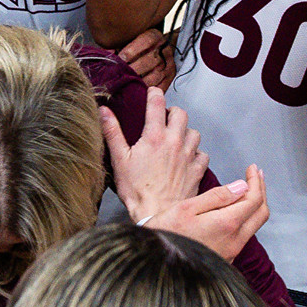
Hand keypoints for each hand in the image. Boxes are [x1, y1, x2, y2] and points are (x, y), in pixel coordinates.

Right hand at [102, 86, 206, 220]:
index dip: (154, 94)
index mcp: (154, 137)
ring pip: (194, 132)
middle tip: (164, 118)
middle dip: (173, 112)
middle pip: (181, 114)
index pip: (157, 104)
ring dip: (186, 132)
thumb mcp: (119, 160)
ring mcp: (188, 156)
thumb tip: (104, 111)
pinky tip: (187, 158)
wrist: (157, 214)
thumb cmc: (137, 191)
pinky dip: (196, 152)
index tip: (152, 92)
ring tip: (176, 138)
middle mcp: (174, 142)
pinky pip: (202, 154)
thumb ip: (112, 132)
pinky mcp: (197, 170)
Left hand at [116, 27, 174, 89]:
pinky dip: (148, 92)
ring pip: (153, 77)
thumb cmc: (141, 44)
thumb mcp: (132, 38)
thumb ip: (119, 44)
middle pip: (148, 61)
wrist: (162, 48)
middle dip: (132, 70)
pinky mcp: (169, 78)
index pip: (144, 42)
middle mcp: (163, 50)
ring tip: (126, 86)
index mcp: (154, 36)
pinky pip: (160, 88)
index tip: (119, 58)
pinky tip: (137, 93)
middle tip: (119, 76)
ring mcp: (168, 65)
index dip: (130, 51)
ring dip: (138, 83)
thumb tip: (106, 54)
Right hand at [148, 166, 268, 260]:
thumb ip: (216, 196)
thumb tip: (242, 186)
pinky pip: (243, 236)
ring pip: (254, 226)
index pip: (253, 199)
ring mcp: (231, 253)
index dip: (255, 181)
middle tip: (256, 175)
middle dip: (261, 191)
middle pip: (261, 213)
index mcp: (226, 224)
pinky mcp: (226, 260)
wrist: (155, 265)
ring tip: (247, 190)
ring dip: (254, 206)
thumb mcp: (186, 208)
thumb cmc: (165, 234)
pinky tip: (234, 210)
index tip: (252, 168)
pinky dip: (245, 219)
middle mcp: (234, 240)